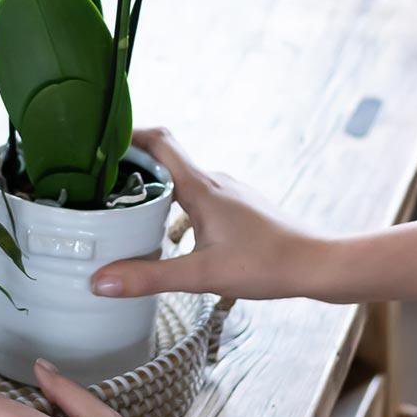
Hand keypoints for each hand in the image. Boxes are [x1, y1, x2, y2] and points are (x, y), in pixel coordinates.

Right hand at [92, 128, 323, 299]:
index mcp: (201, 186)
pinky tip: (167, 231)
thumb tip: (100, 281)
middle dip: (129, 166)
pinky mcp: (237, 207)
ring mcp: (228, 192)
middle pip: (163, 158)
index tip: (99, 143)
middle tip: (96, 184)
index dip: (127, 134)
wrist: (320, 266)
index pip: (158, 140)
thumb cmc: (268, 265)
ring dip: (152, 187)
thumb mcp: (202, 275)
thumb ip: (149, 277)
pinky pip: (196, 194)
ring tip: (123, 209)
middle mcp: (213, 181)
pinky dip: (174, 203)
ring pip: (180, 179)